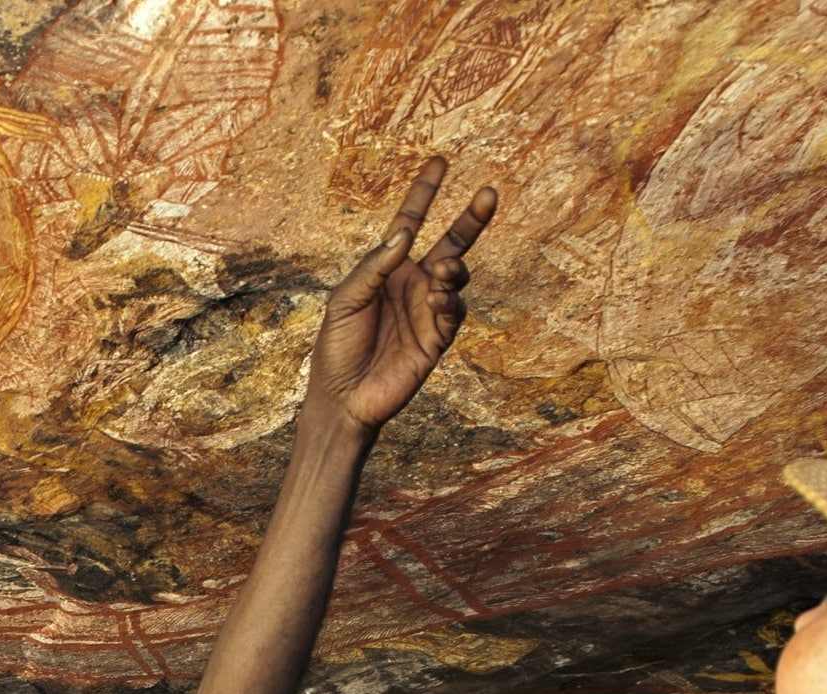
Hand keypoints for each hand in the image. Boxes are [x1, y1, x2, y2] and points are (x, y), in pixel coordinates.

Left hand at [304, 160, 497, 435]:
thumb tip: (405, 233)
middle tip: (489, 192)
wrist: (343, 398)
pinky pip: (454, 312)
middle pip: (451, 243)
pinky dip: (450, 300)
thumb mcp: (345, 299)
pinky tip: (437, 297)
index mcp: (388, 270)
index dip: (424, 193)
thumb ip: (374, 266)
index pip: (411, 222)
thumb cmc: (336, 348)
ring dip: (453, 268)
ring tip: (441, 271)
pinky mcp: (437, 340)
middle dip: (471, 218)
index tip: (440, 162)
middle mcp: (412, 285)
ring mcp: (427, 311)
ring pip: (457, 276)